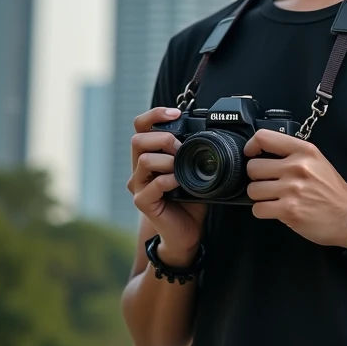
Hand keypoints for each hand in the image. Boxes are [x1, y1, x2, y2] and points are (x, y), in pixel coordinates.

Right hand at [127, 107, 207, 263]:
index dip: (155, 114)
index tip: (176, 113)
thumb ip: (193, 152)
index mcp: (150, 155)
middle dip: (164, 138)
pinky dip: (169, 180)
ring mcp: (139, 186)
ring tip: (181, 168)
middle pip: (138, 139)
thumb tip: (208, 132)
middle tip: (181, 147)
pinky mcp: (143, 202)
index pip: (141, 127)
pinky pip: (154, 184)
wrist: (187, 232)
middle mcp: (139, 169)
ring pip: (144, 159)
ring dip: (168, 160)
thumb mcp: (194, 170)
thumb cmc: (190, 200)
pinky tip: (180, 183)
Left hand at [244, 129, 346, 247]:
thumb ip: (293, 154)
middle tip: (269, 184)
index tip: (252, 155)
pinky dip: (263, 212)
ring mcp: (292, 189)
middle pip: (253, 167)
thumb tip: (263, 154)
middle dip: (257, 178)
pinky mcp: (289, 210)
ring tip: (274, 198)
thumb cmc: (333, 191)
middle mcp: (297, 167)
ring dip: (260, 197)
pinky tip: (276, 210)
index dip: (251, 147)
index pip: (264, 137)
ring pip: (253, 190)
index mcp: (305, 151)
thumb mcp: (318, 162)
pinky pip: (258, 209)